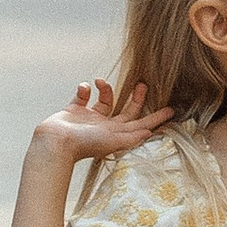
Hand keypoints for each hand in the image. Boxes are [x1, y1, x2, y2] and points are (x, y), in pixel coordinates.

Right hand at [34, 79, 175, 163]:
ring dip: (105, 88)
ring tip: (99, 81)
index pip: (141, 124)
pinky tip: (83, 88)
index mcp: (116, 134)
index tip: (171, 110)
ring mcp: (89, 118)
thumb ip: (130, 137)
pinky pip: (82, 95)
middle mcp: (105, 126)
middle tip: (143, 84)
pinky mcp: (73, 110)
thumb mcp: (111, 141)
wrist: (55, 143)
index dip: (156, 118)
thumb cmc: (83, 144)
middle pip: (127, 110)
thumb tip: (149, 132)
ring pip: (104, 99)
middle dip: (136, 98)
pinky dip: (84, 88)